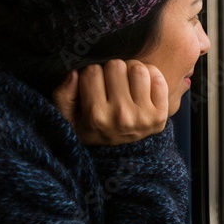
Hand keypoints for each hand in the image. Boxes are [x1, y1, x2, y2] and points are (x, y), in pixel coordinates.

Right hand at [52, 59, 169, 145]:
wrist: (119, 157)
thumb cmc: (92, 129)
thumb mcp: (68, 119)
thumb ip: (62, 96)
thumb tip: (74, 73)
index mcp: (95, 116)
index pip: (91, 71)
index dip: (91, 74)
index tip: (94, 84)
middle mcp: (120, 116)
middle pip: (116, 66)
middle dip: (111, 71)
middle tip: (112, 83)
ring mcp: (143, 116)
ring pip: (138, 69)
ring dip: (131, 72)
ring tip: (127, 84)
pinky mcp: (160, 115)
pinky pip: (157, 77)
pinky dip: (151, 77)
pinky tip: (142, 88)